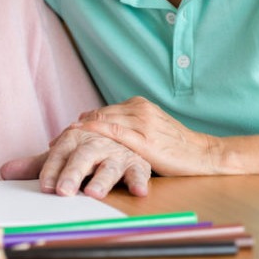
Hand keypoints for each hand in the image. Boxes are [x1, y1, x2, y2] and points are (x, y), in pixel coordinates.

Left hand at [0, 133, 151, 198]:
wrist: (120, 138)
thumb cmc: (86, 153)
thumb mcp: (62, 157)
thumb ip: (37, 166)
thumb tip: (3, 172)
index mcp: (74, 139)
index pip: (59, 155)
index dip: (51, 171)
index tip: (45, 187)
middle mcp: (95, 144)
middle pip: (82, 157)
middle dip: (72, 174)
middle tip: (63, 192)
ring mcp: (116, 153)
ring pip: (110, 165)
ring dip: (103, 179)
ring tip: (94, 193)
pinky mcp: (137, 163)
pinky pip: (139, 171)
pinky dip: (140, 180)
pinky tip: (138, 191)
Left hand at [74, 97, 221, 177]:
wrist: (204, 154)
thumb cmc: (176, 146)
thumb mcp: (151, 128)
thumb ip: (128, 125)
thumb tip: (99, 126)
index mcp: (139, 105)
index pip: (102, 112)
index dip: (81, 123)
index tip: (63, 135)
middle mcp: (139, 109)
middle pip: (98, 116)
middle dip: (75, 129)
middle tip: (55, 143)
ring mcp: (142, 123)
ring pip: (103, 122)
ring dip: (80, 133)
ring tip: (60, 145)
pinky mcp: (145, 140)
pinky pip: (115, 133)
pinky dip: (96, 134)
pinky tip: (82, 140)